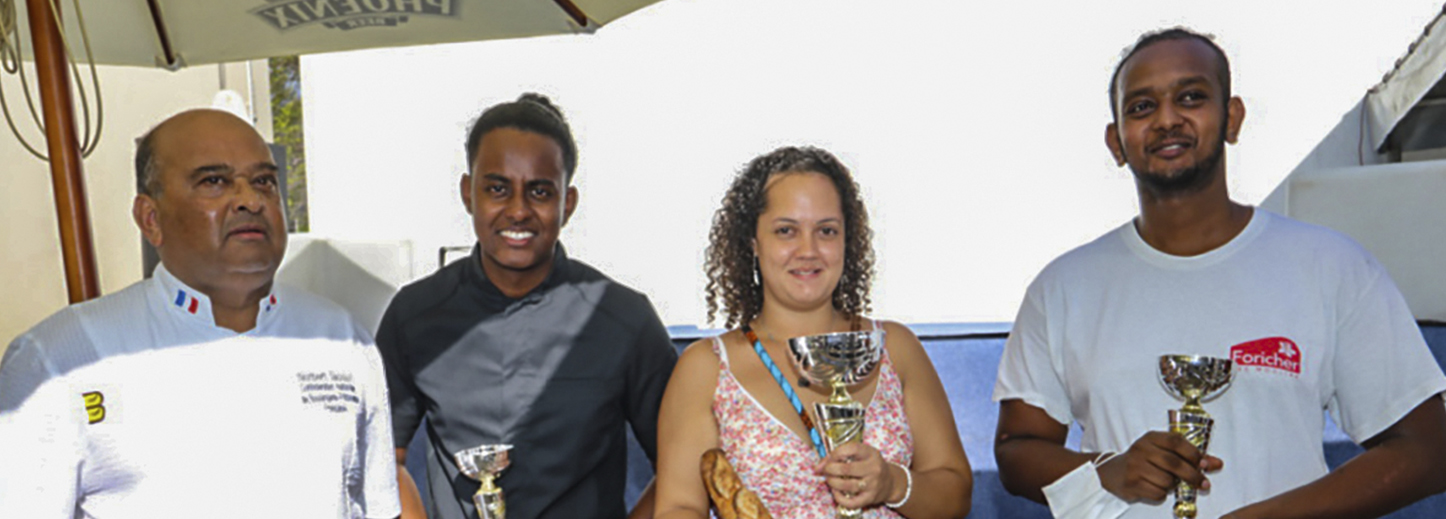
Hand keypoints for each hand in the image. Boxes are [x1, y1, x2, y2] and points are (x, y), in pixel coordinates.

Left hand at [814, 442, 899, 508]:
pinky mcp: (871, 498)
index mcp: (871, 453)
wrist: (890, 482)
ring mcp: (873, 484)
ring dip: (832, 483)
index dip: (835, 453)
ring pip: (846, 485)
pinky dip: (839, 498)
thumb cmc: (870, 465)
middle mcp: (874, 468)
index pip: (850, 448)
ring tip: (829, 480)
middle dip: (830, 469)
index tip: (828, 459)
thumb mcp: (860, 455)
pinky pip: (851, 502)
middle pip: (846, 468)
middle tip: (825, 471)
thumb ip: (839, 456)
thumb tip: (818, 467)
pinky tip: (836, 492)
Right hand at [1096, 431, 1223, 502]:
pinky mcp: (1131, 483)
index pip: (1176, 441)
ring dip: (1173, 486)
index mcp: (1151, 437)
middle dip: (1193, 475)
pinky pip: (1157, 493)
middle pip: (1174, 463)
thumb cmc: (1144, 460)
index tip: (1205, 464)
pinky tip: (1156, 488)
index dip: (1193, 453)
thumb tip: (1217, 463)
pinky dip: (1162, 494)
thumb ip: (1190, 456)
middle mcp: (1141, 449)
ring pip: (1167, 481)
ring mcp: (1135, 466)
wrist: (1112, 472)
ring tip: (1168, 482)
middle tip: (1203, 483)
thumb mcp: (1163, 452)